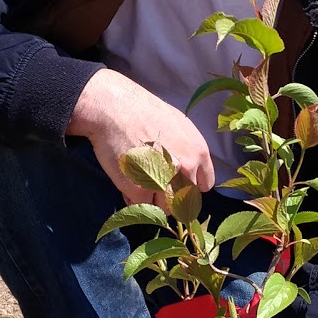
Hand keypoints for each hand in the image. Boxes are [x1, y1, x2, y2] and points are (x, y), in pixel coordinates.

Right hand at [67, 68, 214, 203]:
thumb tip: (189, 170)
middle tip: (153, 184)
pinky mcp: (141, 189)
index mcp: (198, 153)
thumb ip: (188, 151)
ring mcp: (165, 180)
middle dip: (170, 196)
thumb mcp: (179, 126)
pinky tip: (126, 180)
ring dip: (152, 200)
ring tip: (138, 180)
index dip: (187, 185)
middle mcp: (186, 168)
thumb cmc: (144, 112)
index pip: (202, 186)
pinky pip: (141, 206)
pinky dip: (132, 198)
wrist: (114, 108)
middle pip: (184, 200)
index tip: (175, 182)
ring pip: (165, 208)